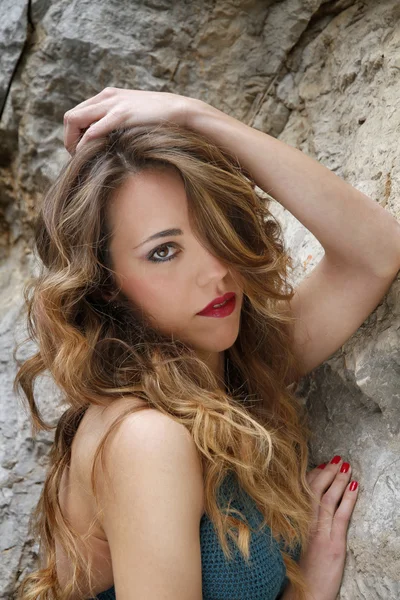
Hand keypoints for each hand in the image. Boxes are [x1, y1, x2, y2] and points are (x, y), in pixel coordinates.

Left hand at [63, 87, 195, 155]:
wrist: (180, 110)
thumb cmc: (161, 118)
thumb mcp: (135, 115)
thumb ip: (121, 121)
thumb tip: (113, 139)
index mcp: (108, 95)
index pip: (77, 112)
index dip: (73, 133)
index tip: (80, 151)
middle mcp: (106, 96)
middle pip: (70, 116)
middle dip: (68, 139)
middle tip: (77, 157)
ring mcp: (112, 104)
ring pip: (74, 120)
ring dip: (72, 142)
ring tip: (79, 159)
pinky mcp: (120, 115)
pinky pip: (92, 130)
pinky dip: (85, 144)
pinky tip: (88, 156)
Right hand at [284, 457, 358, 599]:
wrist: (303, 595)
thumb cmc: (296, 571)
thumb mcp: (291, 542)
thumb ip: (295, 522)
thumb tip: (301, 506)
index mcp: (293, 522)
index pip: (301, 492)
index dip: (311, 476)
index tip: (319, 465)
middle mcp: (304, 524)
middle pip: (314, 491)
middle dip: (326, 473)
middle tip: (335, 460)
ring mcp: (319, 533)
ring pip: (328, 499)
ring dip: (338, 480)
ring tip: (345, 467)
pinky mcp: (332, 544)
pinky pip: (341, 516)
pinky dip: (348, 499)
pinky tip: (354, 487)